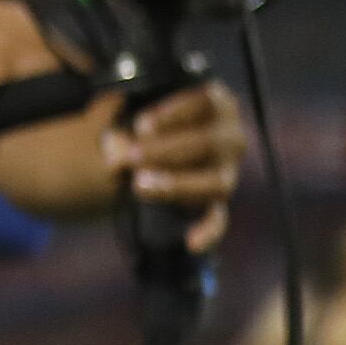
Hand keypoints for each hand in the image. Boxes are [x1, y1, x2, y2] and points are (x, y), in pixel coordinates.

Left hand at [103, 80, 247, 251]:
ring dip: (177, 184)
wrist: (150, 143)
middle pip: (209, 143)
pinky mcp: (216, 201)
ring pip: (216, 182)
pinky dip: (208, 231)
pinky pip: (219, 219)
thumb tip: (115, 150)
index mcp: (217, 103)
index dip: (174, 114)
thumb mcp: (138, 111)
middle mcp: (230, 137)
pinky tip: (191, 242)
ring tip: (139, 185)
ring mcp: (227, 171)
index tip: (141, 124)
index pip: (206, 103)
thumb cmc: (148, 117)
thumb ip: (128, 123)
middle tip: (130, 156)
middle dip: (166, 150)